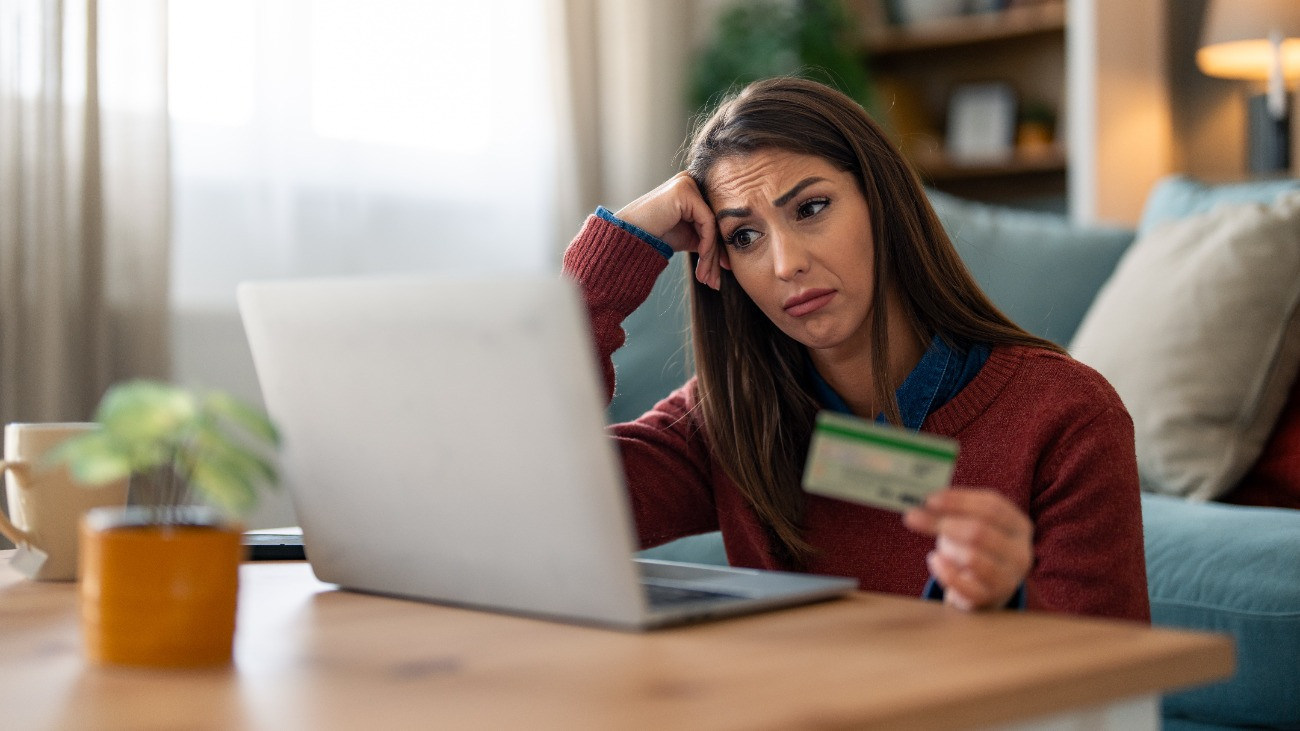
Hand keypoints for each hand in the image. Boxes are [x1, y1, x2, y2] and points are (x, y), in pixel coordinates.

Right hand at [616, 172, 724, 289]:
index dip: (719, 247)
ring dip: (710, 255)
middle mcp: (692, 180)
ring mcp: (688, 183)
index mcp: (693, 188)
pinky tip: (701, 258)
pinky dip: (707, 243)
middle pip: (715, 222)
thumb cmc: (654, 235)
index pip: (714, 219)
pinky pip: (707, 222)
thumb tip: (729, 259)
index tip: (721, 271)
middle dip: (715, 255)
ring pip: (713, 224)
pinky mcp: (685, 190)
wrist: (628, 235)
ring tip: (706, 278)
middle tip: (714, 281)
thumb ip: (708, 239)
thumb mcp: (688, 237)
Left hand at [902, 488, 1032, 610]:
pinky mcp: (991, 598)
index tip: (928, 499)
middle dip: (942, 522)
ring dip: (947, 549)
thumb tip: (924, 498)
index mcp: (1019, 526)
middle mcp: (1020, 552)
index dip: (958, 500)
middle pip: (979, 531)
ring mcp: (1009, 578)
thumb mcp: (974, 524)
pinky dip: (944, 571)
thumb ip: (956, 509)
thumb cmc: (977, 548)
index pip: (992, 506)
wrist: (988, 589)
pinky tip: (934, 560)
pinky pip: (963, 584)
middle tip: (913, 516)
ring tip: (935, 547)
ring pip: (973, 557)